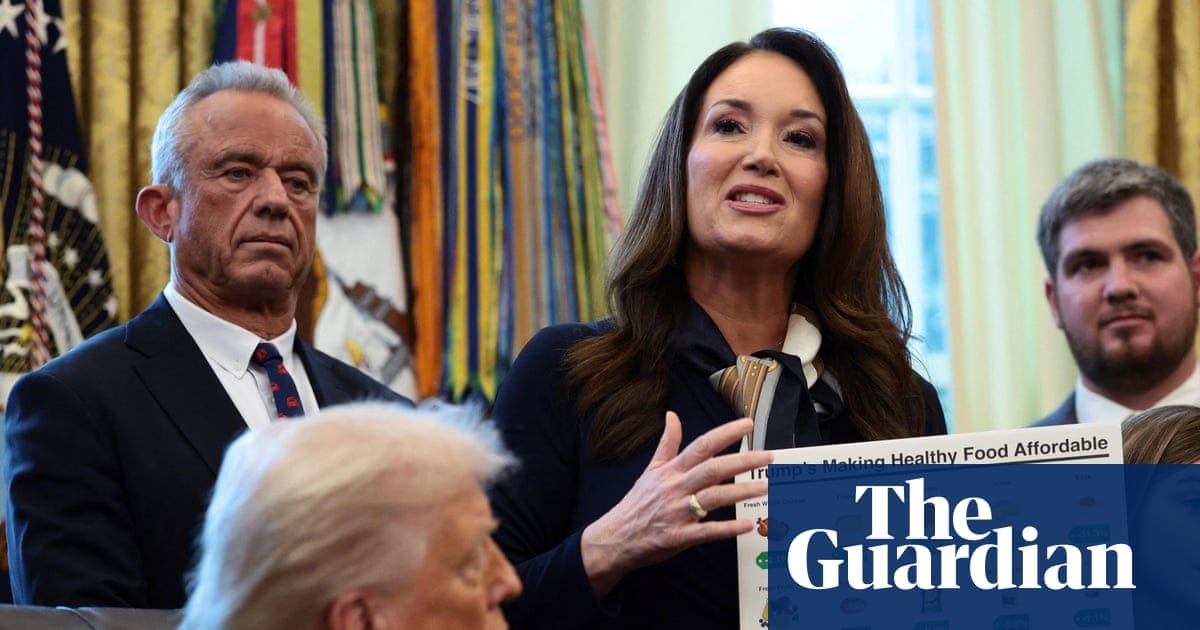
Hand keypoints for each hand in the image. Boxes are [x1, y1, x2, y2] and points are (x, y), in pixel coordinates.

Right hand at [579, 412, 771, 598]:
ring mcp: (678, 512)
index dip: (726, 433)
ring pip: (714, 498)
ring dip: (742, 492)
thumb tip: (672, 415)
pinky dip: (727, 528)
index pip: (702, 445)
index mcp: (671, 471)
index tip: (748, 425)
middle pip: (713, 469)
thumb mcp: (650, 469)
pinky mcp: (679, 536)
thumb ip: (666, 443)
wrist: (616, 537)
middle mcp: (676, 488)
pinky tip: (746, 525)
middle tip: (768, 456)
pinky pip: (707, 531)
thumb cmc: (637, 504)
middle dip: (743, 461)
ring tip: (766, 487)